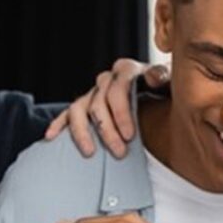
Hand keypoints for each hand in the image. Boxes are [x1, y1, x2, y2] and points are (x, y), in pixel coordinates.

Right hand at [45, 59, 170, 158]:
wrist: (159, 91)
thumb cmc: (166, 89)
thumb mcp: (171, 82)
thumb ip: (163, 78)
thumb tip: (152, 79)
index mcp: (127, 70)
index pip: (118, 88)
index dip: (122, 113)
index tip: (130, 135)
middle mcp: (107, 79)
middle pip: (99, 103)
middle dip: (108, 130)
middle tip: (120, 152)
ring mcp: (94, 92)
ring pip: (79, 108)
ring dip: (84, 132)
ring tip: (91, 152)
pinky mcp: (84, 104)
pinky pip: (67, 113)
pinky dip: (58, 124)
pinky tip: (51, 137)